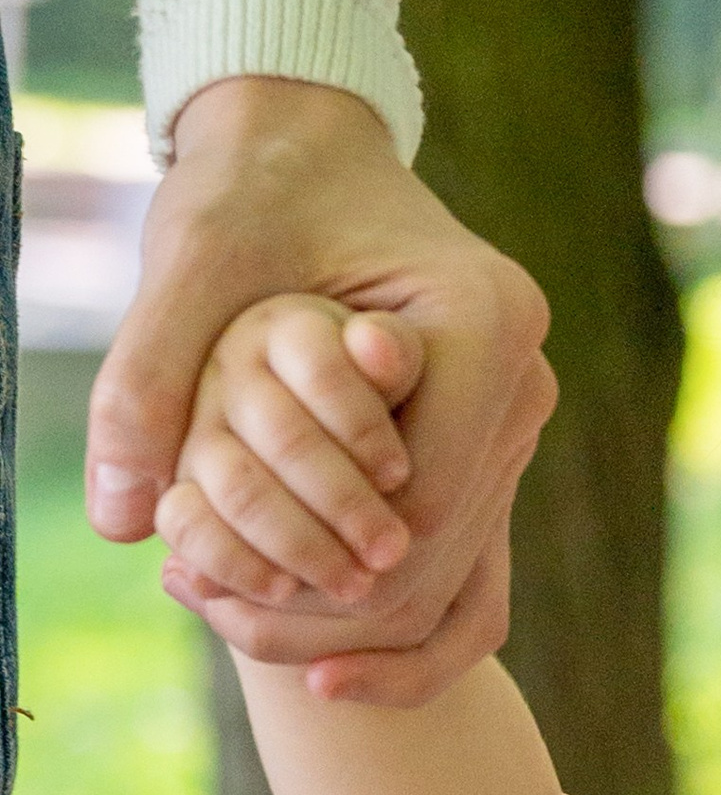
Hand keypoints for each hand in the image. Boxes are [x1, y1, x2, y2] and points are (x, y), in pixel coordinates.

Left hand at [88, 79, 554, 702]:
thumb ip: (149, 377)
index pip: (424, 500)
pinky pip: (464, 555)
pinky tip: (309, 653)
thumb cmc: (251, 189)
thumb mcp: (190, 266)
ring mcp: (514, 410)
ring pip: (454, 567)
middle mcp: (524, 372)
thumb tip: (122, 518)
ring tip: (228, 617)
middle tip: (207, 612)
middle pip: (445, 548)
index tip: (213, 577)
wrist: (303, 141)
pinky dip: (389, 608)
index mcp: (486, 321)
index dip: (323, 560)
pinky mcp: (486, 435)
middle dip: (331, 606)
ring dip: (350, 615)